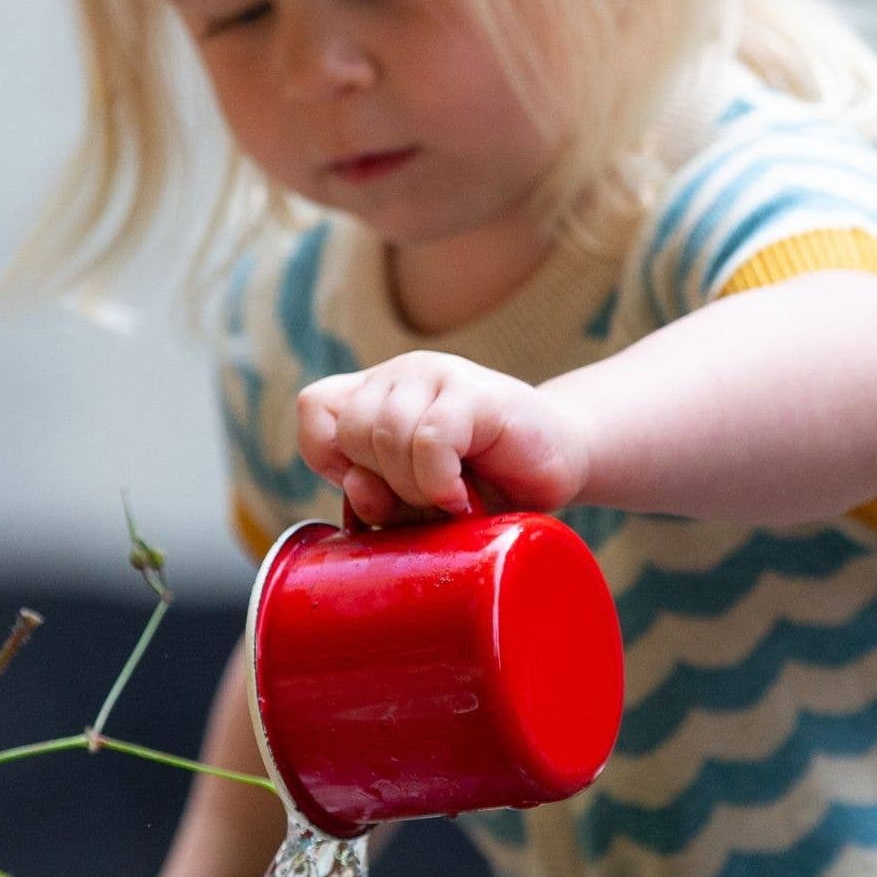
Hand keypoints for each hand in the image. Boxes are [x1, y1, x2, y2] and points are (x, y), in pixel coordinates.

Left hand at [297, 353, 590, 522]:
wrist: (562, 462)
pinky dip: (438, 482)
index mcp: (378, 393)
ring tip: (448, 499)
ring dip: (412, 488)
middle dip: (381, 482)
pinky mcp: (473, 391)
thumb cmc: (485, 486)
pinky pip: (427, 440)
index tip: (375, 488)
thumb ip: (378, 496)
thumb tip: (361, 491)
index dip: (331, 458)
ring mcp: (437, 375)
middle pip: (350, 431)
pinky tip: (462, 496)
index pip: (315, 409)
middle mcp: (402, 374)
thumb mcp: (415, 501)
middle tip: (425, 501)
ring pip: (383, 435)